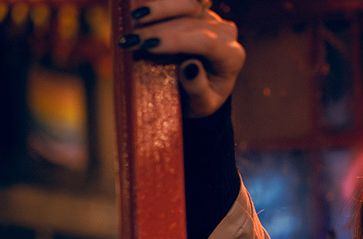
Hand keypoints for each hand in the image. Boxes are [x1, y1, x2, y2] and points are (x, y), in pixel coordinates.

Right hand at [118, 0, 245, 117]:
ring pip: (187, 3)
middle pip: (191, 22)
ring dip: (158, 8)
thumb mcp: (203, 104)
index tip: (148, 45)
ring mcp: (211, 18)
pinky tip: (140, 6)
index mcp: (232, 57)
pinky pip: (180, 1)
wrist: (202, 87)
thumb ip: (199, 89)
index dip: (175, 40)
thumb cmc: (201, 97)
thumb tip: (190, 67)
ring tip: (133, 18)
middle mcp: (225, 34)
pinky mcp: (196, 9)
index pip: (206, 42)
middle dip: (158, 29)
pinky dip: (160, 2)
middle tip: (130, 39)